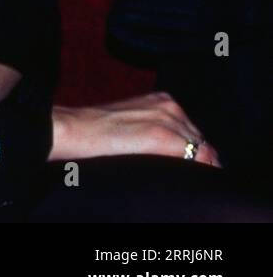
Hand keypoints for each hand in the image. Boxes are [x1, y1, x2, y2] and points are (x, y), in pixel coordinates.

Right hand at [50, 92, 221, 166]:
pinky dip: (193, 170)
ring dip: (196, 165)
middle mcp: (170, 106)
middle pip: (202, 141)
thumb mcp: (132, 124)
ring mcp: (168, 119)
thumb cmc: (94, 131)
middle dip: (197, 158)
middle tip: (181, 174)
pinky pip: (197, 158)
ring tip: (176, 176)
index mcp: (162, 100)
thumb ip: (156, 131)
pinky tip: (175, 176)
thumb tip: (182, 154)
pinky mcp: (164, 136)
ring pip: (203, 150)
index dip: (193, 153)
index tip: (188, 166)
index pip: (193, 132)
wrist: (73, 129)